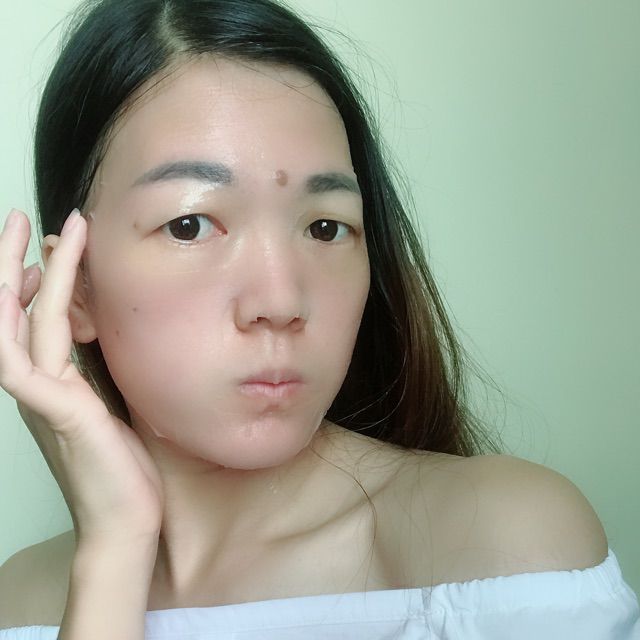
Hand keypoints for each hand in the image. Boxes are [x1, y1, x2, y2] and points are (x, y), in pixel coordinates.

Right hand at [0, 208, 163, 544]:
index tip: (46, 247)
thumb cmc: (123, 467)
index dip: (36, 281)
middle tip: (19, 220)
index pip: (35, 319)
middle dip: (11, 265)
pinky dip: (20, 322)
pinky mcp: (57, 413)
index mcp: (55, 382)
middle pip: (13, 314)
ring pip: (16, 327)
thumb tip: (107, 337)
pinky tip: (26, 284)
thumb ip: (103, 373)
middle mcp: (41, 385)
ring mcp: (43, 398)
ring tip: (27, 233)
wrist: (125, 521)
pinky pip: (24, 363)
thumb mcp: (115, 406)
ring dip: (16, 277)